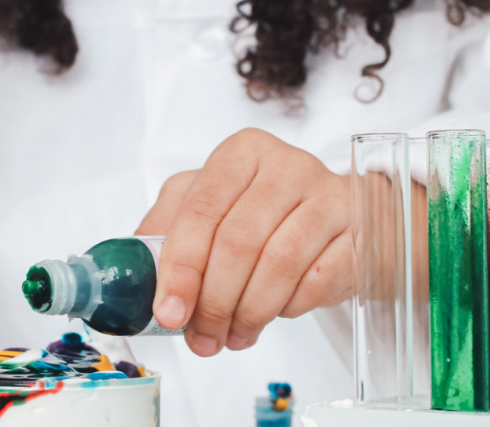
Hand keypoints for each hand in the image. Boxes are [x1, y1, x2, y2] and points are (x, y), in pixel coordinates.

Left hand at [135, 128, 351, 356]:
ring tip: (233, 334)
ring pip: (279, 265)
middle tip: (202, 337)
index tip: (169, 313)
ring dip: (249, 314)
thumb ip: (170, 228)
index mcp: (242, 152)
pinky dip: (289, 308)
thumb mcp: (213, 203)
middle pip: (238, 242)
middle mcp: (286, 164)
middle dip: (213, 302)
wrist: (344, 216)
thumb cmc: (267, 212)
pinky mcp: (356, 229)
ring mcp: (327, 194)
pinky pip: (317, 281)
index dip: (181, 267)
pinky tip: (276, 312)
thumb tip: (132, 271)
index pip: (202, 209)